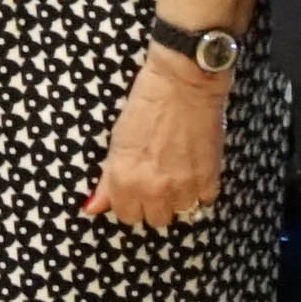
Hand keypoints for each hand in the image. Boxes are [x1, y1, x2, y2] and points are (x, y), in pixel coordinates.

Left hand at [83, 51, 226, 228]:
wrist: (183, 83)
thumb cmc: (146, 103)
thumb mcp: (118, 140)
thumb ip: (107, 180)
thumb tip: (92, 208)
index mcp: (124, 180)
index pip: (126, 216)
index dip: (131, 201)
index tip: (137, 186)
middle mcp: (152, 189)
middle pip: (155, 219)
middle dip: (156, 202)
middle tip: (159, 177)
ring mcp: (182, 187)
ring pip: (181, 211)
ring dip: (180, 195)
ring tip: (180, 169)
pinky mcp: (208, 178)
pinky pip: (205, 199)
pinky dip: (201, 188)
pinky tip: (196, 167)